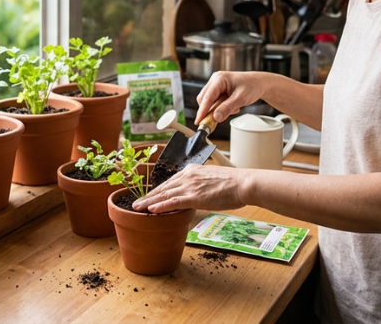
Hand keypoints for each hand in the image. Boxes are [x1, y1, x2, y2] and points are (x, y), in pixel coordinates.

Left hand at [132, 165, 247, 212]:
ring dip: (149, 202)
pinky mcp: (194, 196)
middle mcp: (188, 175)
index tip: (149, 197)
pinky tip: (151, 210)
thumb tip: (196, 196)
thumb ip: (200, 186)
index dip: (157, 191)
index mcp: (191, 170)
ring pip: (164, 195)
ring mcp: (190, 185)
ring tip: (137, 208)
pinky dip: (161, 206)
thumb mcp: (212, 180)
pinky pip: (173, 202)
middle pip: (163, 188)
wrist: (243, 183)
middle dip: (149, 196)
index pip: (170, 182)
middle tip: (136, 204)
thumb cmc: (233, 184)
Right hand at [195, 71, 265, 124]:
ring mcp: (216, 84)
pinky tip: (232, 105)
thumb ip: (227, 108)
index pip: (207, 97)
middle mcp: (215, 80)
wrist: (260, 83)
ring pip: (208, 101)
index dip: (202, 111)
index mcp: (219, 79)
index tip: (199, 122)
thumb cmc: (252, 86)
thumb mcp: (241, 98)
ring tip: (233, 108)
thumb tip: (215, 117)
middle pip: (204, 99)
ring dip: (217, 109)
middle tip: (218, 119)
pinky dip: (221, 107)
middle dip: (210, 110)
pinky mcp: (218, 89)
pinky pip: (214, 101)